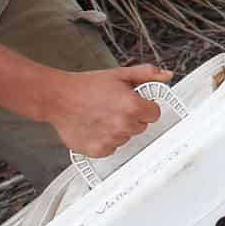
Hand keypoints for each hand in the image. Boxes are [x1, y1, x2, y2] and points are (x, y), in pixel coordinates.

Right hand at [39, 63, 171, 157]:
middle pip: (141, 126)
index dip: (145, 106)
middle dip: (132, 117)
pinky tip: (95, 126)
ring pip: (126, 137)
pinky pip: (112, 147)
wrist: (58, 98)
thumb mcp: (120, 74)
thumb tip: (166, 76)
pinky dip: (106, 140)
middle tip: (114, 107)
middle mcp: (123, 125)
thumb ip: (146, 74)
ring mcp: (111, 140)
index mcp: (132, 106)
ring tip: (102, 115)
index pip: (155, 113)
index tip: (135, 103)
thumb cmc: (86, 86)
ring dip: (119, 129)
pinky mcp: (98, 150)